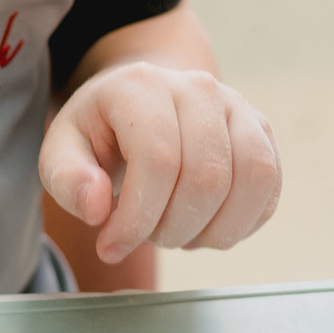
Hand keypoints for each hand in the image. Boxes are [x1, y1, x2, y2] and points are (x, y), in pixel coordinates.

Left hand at [38, 61, 282, 264]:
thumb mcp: (63, 150)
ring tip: (181, 234)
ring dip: (216, 229)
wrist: (144, 101)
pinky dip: (243, 222)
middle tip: (148, 236)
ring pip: (251, 178)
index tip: (111, 246)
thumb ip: (68, 179)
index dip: (137, 219)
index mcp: (142, 86)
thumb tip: (98, 208)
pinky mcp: (261, 130)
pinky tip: (208, 226)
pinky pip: (270, 185)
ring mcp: (237, 106)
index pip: (158, 160)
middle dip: (174, 228)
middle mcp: (198, 88)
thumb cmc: (101, 132)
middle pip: (208, 176)